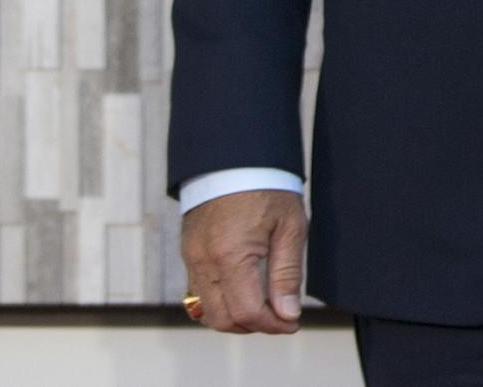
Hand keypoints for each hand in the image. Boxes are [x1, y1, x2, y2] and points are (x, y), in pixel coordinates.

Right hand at [179, 188, 308, 333]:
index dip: (273, 325)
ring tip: (266, 305)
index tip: (293, 322)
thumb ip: (287, 274)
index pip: (247, 313)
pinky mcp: (189, 252)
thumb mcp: (290, 227)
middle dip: (254, 326)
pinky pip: (200, 292)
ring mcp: (192, 258)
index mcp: (230, 256)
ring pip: (208, 311)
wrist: (235, 157)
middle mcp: (204, 261)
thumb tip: (288, 314)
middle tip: (281, 317)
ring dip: (236, 317)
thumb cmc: (266, 186)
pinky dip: (221, 301)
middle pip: (223, 319)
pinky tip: (245, 291)